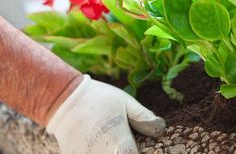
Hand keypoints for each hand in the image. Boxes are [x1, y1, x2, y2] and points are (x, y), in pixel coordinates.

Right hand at [46, 75, 164, 153]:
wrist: (63, 100)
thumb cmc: (99, 99)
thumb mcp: (126, 102)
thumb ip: (144, 117)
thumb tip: (161, 129)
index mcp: (118, 143)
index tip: (142, 147)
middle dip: (127, 151)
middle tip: (130, 141)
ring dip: (113, 150)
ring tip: (114, 140)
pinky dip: (100, 150)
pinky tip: (104, 142)